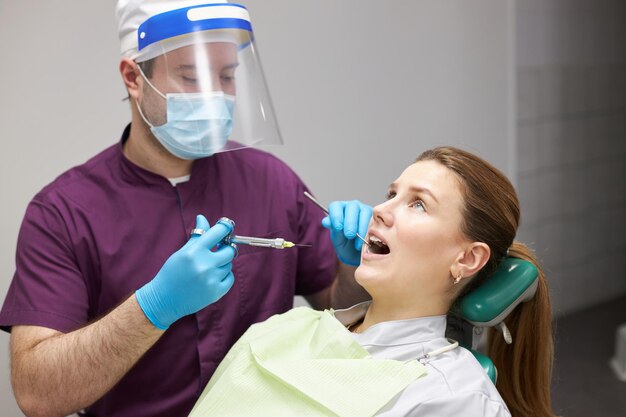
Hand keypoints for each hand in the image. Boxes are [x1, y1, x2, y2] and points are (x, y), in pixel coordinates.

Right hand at [136, 215, 235, 329]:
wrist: (164, 300)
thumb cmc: (171, 273)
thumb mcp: (182, 252)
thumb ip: (197, 236)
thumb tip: (202, 217)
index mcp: (195, 251)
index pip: (219, 232)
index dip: (225, 228)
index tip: (226, 228)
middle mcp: (205, 264)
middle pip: (230, 250)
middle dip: (225, 248)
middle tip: (219, 250)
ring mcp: (211, 279)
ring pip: (229, 264)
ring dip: (222, 263)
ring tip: (208, 267)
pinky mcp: (216, 292)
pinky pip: (230, 278)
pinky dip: (224, 276)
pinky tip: (212, 277)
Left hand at [322, 200, 371, 265]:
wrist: (358, 256)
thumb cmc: (346, 246)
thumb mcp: (338, 240)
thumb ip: (334, 231)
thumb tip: (326, 221)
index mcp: (339, 210)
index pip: (335, 206)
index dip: (336, 216)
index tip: (338, 228)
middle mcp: (352, 207)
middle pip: (352, 207)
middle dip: (350, 222)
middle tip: (349, 236)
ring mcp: (365, 210)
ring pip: (365, 212)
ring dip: (361, 228)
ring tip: (358, 243)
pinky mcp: (375, 218)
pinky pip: (375, 220)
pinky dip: (371, 231)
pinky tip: (367, 241)